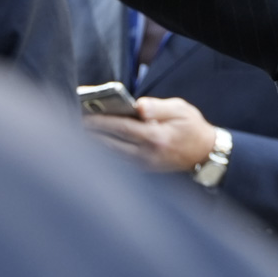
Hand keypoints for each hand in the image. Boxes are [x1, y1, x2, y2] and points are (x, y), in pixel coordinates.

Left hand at [84, 97, 217, 171]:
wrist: (205, 154)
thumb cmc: (192, 128)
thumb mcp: (181, 110)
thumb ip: (158, 106)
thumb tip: (138, 106)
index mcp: (156, 137)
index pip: (121, 128)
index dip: (101, 121)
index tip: (83, 114)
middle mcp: (147, 154)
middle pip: (109, 144)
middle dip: (90, 132)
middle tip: (72, 121)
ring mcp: (143, 165)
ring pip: (109, 155)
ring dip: (92, 144)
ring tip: (76, 131)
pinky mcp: (141, 170)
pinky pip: (116, 161)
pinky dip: (102, 152)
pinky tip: (91, 144)